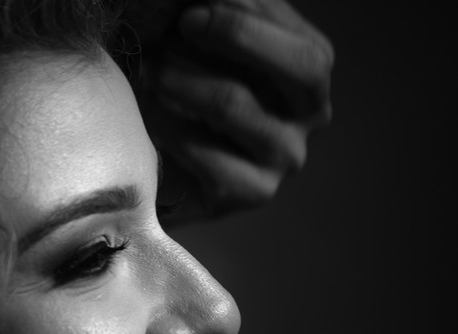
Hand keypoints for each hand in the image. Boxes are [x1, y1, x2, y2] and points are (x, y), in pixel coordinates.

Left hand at [130, 0, 334, 222]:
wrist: (161, 156)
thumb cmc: (190, 83)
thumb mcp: (212, 40)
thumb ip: (225, 10)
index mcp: (310, 74)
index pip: (304, 46)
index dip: (249, 22)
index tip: (190, 13)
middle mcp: (310, 118)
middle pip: (303, 69)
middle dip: (237, 36)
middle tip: (178, 29)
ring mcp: (284, 159)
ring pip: (235, 104)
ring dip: (179, 78)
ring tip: (148, 71)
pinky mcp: (249, 192)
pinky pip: (205, 153)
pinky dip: (167, 125)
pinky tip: (147, 115)